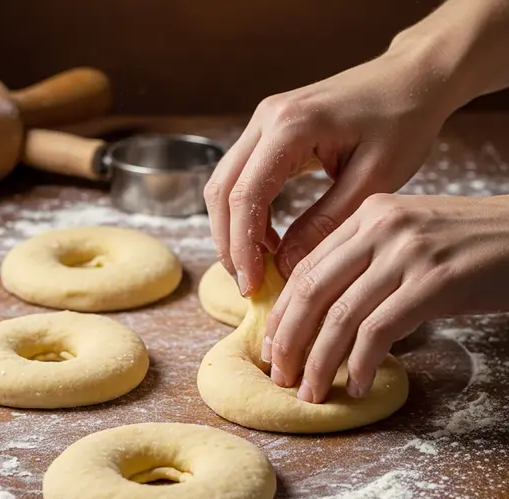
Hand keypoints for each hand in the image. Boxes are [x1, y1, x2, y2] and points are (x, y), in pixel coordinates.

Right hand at [204, 40, 458, 296]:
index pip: (245, 196)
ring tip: (256, 266)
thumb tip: (287, 265)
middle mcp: (266, 118)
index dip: (241, 247)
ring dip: (233, 228)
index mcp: (291, 126)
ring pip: (225, 184)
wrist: (412, 78)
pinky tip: (269, 239)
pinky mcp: (269, 129)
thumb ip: (327, 222)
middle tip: (246, 283)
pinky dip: (247, 212)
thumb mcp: (374, 179)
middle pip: (221, 190)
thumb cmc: (404, 121)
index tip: (251, 285)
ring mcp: (263, 121)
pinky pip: (242, 176)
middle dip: (228, 242)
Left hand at [260, 193, 508, 402]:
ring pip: (340, 316)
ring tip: (311, 391)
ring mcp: (407, 253)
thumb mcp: (409, 238)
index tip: (271, 345)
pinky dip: (360, 363)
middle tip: (280, 375)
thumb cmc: (469, 245)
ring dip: (319, 361)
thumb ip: (364, 261)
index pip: (305, 268)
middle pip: (312, 292)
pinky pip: (379, 331)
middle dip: (289, 340)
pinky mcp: (434, 282)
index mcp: (367, 214)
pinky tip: (356, 384)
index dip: (282, 313)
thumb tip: (321, 312)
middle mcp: (381, 227)